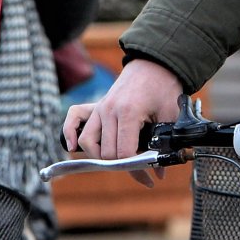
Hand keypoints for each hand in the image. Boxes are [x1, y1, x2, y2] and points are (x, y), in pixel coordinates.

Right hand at [66, 58, 184, 170]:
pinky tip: (72, 147)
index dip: (136, 170)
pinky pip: (73, 119)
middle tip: (142, 170)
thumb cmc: (163, 87)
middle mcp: (108, 111)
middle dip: (123, 166)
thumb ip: (164, 144)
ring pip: (88, 142)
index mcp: (128, 113)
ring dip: (101, 157)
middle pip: (107, 152)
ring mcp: (99, 107)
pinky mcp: (95, 106)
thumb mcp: (170, 115)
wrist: (154, 63)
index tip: (149, 177)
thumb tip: (160, 173)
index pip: (123, 153)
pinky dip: (70, 133)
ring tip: (118, 161)